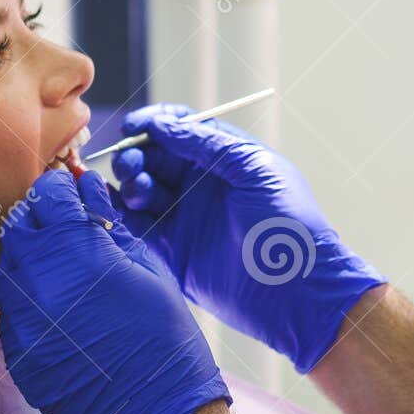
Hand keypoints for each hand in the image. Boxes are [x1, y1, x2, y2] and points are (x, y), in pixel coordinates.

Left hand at [0, 168, 229, 413]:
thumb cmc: (165, 340)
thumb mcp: (149, 269)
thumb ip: (111, 229)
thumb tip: (90, 198)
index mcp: (76, 252)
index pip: (48, 195)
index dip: (62, 187)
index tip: (73, 189)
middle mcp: (37, 282)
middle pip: (19, 226)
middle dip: (42, 217)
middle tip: (68, 223)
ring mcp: (20, 321)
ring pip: (9, 268)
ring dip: (31, 257)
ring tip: (65, 266)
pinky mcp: (16, 353)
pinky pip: (11, 310)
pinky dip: (30, 298)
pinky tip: (60, 306)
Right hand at [110, 104, 386, 372]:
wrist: (298, 290)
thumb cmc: (289, 224)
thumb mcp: (254, 170)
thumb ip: (207, 144)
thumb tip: (162, 124)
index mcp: (226, 159)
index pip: (182, 129)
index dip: (155, 123)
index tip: (133, 127)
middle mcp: (203, 185)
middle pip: (155, 157)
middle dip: (137, 155)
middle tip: (131, 163)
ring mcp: (187, 217)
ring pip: (142, 190)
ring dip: (130, 183)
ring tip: (139, 189)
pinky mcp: (174, 252)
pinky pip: (139, 226)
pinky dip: (122, 214)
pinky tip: (116, 207)